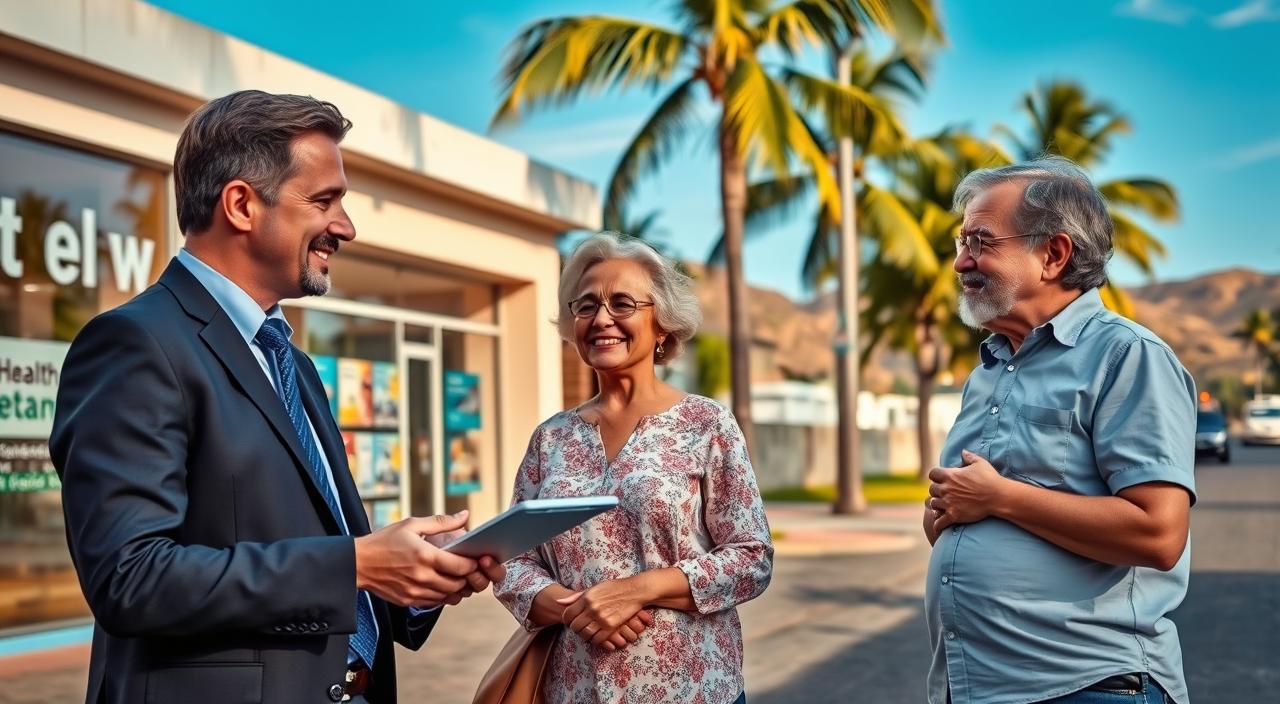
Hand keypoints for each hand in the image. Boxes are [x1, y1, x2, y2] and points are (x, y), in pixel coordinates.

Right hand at [354, 512, 481, 607]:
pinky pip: (435, 603)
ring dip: (457, 588)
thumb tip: (465, 515)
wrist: (357, 563)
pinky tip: (441, 584)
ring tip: (456, 576)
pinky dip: (443, 595)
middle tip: (469, 569)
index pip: (462, 567)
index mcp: (426, 556)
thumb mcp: (411, 525)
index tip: (475, 559)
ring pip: (449, 596)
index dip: (473, 564)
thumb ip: (441, 522)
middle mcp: (422, 577)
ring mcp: (415, 591)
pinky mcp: (409, 600)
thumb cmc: (384, 541)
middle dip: (468, 577)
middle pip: (459, 584)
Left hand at [556, 578, 654, 650]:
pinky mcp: (611, 626)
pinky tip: (597, 636)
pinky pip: (597, 639)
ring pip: (585, 634)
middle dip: (575, 629)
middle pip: (575, 626)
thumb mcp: (594, 588)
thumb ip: (576, 596)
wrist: (634, 591)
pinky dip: (595, 640)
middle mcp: (592, 608)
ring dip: (585, 636)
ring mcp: (601, 618)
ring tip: (588, 633)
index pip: (568, 615)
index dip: (567, 621)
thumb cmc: (614, 588)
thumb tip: (559, 602)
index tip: (571, 622)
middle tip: (580, 629)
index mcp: (586, 598)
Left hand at [927, 449, 1008, 533]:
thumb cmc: (990, 479)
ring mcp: (949, 503)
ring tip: (942, 506)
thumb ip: (969, 457)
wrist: (998, 496)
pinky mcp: (954, 515)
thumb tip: (962, 451)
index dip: (936, 476)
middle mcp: (946, 489)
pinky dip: (937, 524)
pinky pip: (939, 522)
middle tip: (944, 493)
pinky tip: (938, 525)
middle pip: (932, 489)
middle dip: (937, 491)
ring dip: (937, 505)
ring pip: (933, 504)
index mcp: (950, 475)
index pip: (932, 474)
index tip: (941, 479)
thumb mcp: (980, 463)